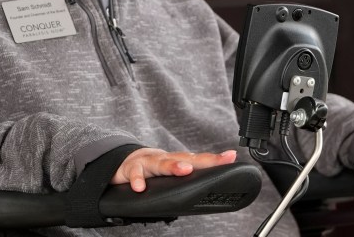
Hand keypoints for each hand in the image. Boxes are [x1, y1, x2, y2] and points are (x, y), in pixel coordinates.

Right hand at [111, 148, 237, 191]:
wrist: (121, 162)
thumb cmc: (151, 171)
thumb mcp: (168, 175)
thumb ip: (183, 183)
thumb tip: (204, 196)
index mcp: (177, 162)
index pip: (199, 160)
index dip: (215, 160)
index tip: (231, 157)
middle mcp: (165, 159)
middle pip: (186, 158)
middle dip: (203, 160)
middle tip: (219, 161)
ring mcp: (149, 162)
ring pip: (162, 162)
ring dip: (173, 165)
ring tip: (184, 170)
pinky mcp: (131, 168)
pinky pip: (134, 173)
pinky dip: (137, 179)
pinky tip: (140, 187)